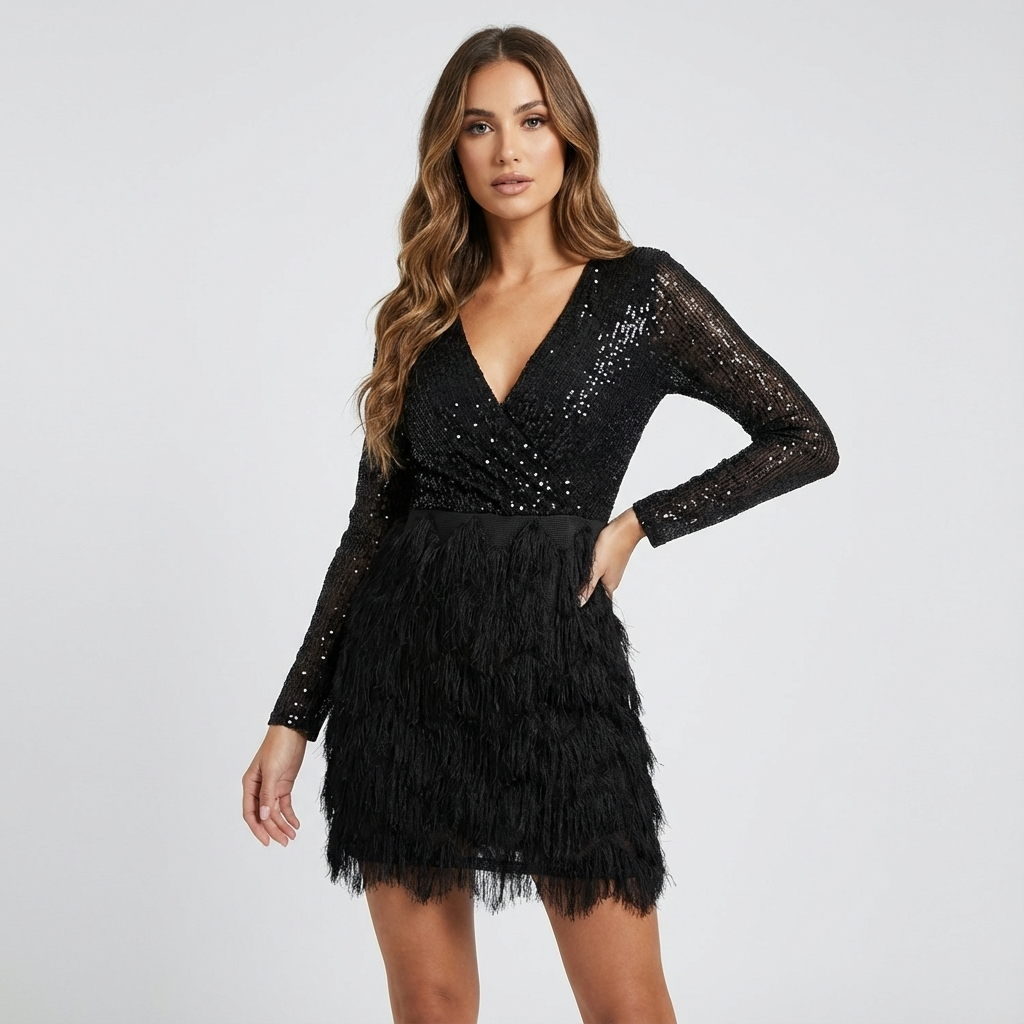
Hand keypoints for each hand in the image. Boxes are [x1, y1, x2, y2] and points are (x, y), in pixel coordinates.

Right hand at [242, 725, 306, 846]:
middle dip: (273, 829)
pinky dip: (290, 815)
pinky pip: (285, 805)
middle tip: (285, 841)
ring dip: (283, 824)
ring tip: (293, 836)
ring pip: (275, 812)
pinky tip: (296, 824)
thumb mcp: (272, 771)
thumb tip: (264, 816)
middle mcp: (259, 788)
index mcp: (250, 784)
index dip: (258, 828)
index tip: (267, 841)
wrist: (293, 731)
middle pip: (264, 815)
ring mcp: (272, 787)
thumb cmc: (278, 746)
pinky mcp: (284, 785)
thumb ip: (268, 794)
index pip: (251, 813)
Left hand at [579, 507, 646, 604]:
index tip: (573, 606)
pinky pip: (598, 570)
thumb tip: (579, 603)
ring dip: (587, 581)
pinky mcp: (609, 560)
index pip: (599, 602)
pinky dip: (590, 571)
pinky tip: (582, 567)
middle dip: (584, 593)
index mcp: (610, 585)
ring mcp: (611, 570)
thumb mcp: (596, 568)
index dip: (587, 605)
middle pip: (597, 592)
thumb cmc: (613, 545)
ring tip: (572, 580)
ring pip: (596, 580)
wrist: (627, 526)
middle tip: (568, 593)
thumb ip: (588, 586)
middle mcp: (612, 580)